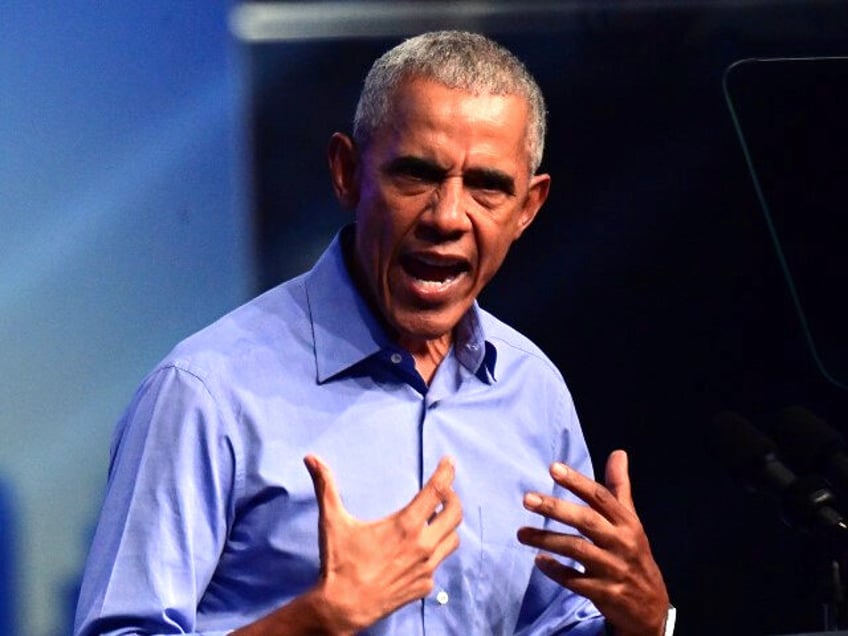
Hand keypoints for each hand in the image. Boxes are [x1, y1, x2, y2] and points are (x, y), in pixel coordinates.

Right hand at [304, 454, 461, 632]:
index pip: (437, 490)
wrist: (342, 608)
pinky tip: (421, 551)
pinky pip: (438, 564)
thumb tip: (311, 458)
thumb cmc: (339, 564)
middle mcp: (423, 545)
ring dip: (448, 526)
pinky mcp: (424, 586)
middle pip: (456, 513)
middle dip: (453, 497)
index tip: (449, 461)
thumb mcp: (332, 521)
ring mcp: (427, 568)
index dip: (446, 472)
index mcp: (406, 525)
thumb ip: (325, 486)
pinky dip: (435, 553)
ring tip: (436, 518)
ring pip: (452, 540)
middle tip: (445, 490)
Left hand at [516, 450, 668, 635]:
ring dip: (546, 540)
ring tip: (521, 533)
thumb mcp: (631, 520)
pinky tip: (538, 561)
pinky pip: (575, 581)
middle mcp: (621, 543)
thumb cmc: (634, 554)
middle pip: (586, 521)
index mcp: (627, 523)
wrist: (651, 606)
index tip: (553, 468)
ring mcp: (613, 569)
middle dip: (556, 508)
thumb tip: (618, 453)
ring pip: (576, 550)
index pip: (600, 497)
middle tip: (527, 499)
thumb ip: (619, 487)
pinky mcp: (604, 593)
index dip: (577, 481)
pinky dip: (555, 571)